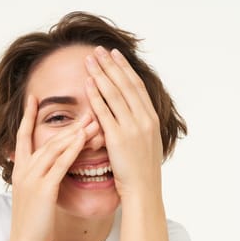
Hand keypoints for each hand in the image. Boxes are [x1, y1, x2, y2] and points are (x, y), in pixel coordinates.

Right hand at [8, 95, 98, 240]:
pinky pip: (59, 165)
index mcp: (20, 169)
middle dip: (66, 123)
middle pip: (45, 139)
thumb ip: (36, 177)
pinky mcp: (43, 190)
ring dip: (73, 133)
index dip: (28, 116)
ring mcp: (32, 179)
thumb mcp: (30, 195)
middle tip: (83, 108)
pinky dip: (71, 150)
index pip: (22, 136)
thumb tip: (47, 168)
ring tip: (90, 119)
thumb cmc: (32, 222)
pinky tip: (82, 139)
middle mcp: (24, 170)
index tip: (33, 98)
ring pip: (53, 148)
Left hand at [84, 46, 163, 199]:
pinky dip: (96, 96)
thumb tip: (131, 113)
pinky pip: (105, 112)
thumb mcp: (147, 143)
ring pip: (114, 94)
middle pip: (125, 84)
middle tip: (99, 50)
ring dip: (101, 74)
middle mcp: (144, 119)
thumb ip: (140, 125)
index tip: (115, 55)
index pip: (136, 86)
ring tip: (90, 60)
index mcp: (151, 118)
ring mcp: (132, 128)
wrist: (144, 191)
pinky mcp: (118, 138)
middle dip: (111, 65)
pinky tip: (88, 83)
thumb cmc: (143, 171)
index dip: (124, 69)